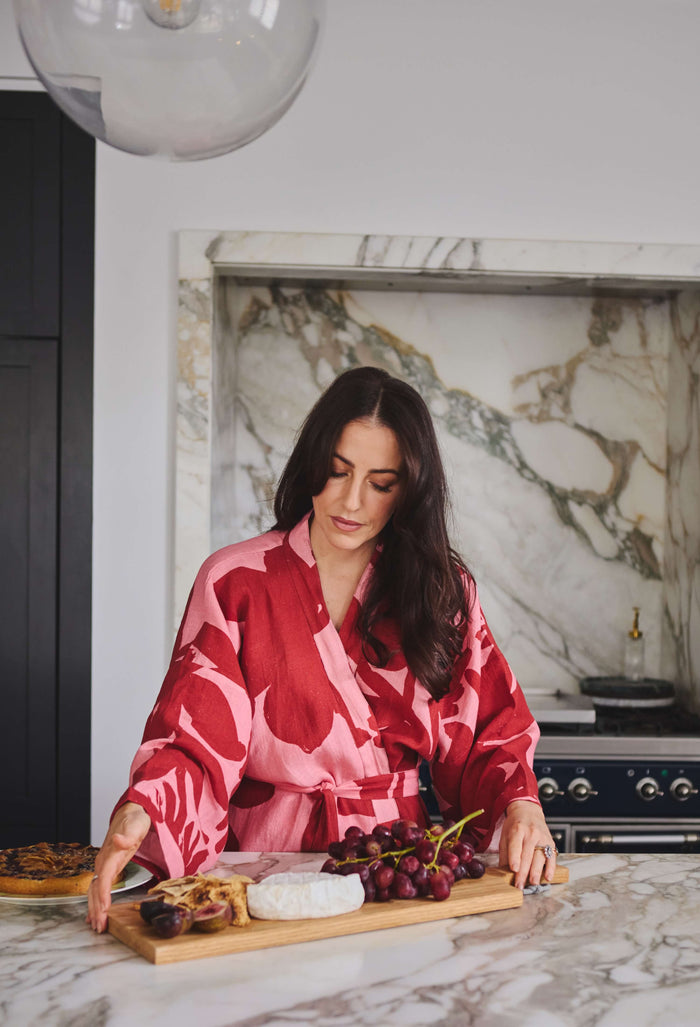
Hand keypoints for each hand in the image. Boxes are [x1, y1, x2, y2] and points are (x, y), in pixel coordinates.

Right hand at [86, 801, 150, 932]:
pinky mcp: (107, 868)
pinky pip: (98, 888)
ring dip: (95, 909)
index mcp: (110, 853)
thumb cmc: (134, 820)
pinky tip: (94, 914)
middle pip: (96, 888)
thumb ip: (127, 835)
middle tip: (100, 926)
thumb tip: (118, 839)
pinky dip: (95, 903)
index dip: (103, 893)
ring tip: (97, 926)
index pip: (104, 876)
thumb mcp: (136, 825)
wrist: (130, 814)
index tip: (105, 908)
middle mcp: (103, 861)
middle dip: (97, 908)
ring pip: (95, 891)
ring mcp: (103, 866)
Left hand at [499, 799, 556, 889]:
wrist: (529, 812)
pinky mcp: (551, 842)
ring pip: (540, 857)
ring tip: (532, 883)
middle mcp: (531, 833)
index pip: (516, 845)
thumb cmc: (515, 825)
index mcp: (517, 830)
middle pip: (527, 855)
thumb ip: (505, 853)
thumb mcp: (505, 835)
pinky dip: (551, 868)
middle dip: (523, 872)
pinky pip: (552, 857)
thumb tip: (502, 872)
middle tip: (519, 885)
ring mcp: (542, 838)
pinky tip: (548, 877)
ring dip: (536, 872)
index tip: (514, 869)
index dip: (515, 857)